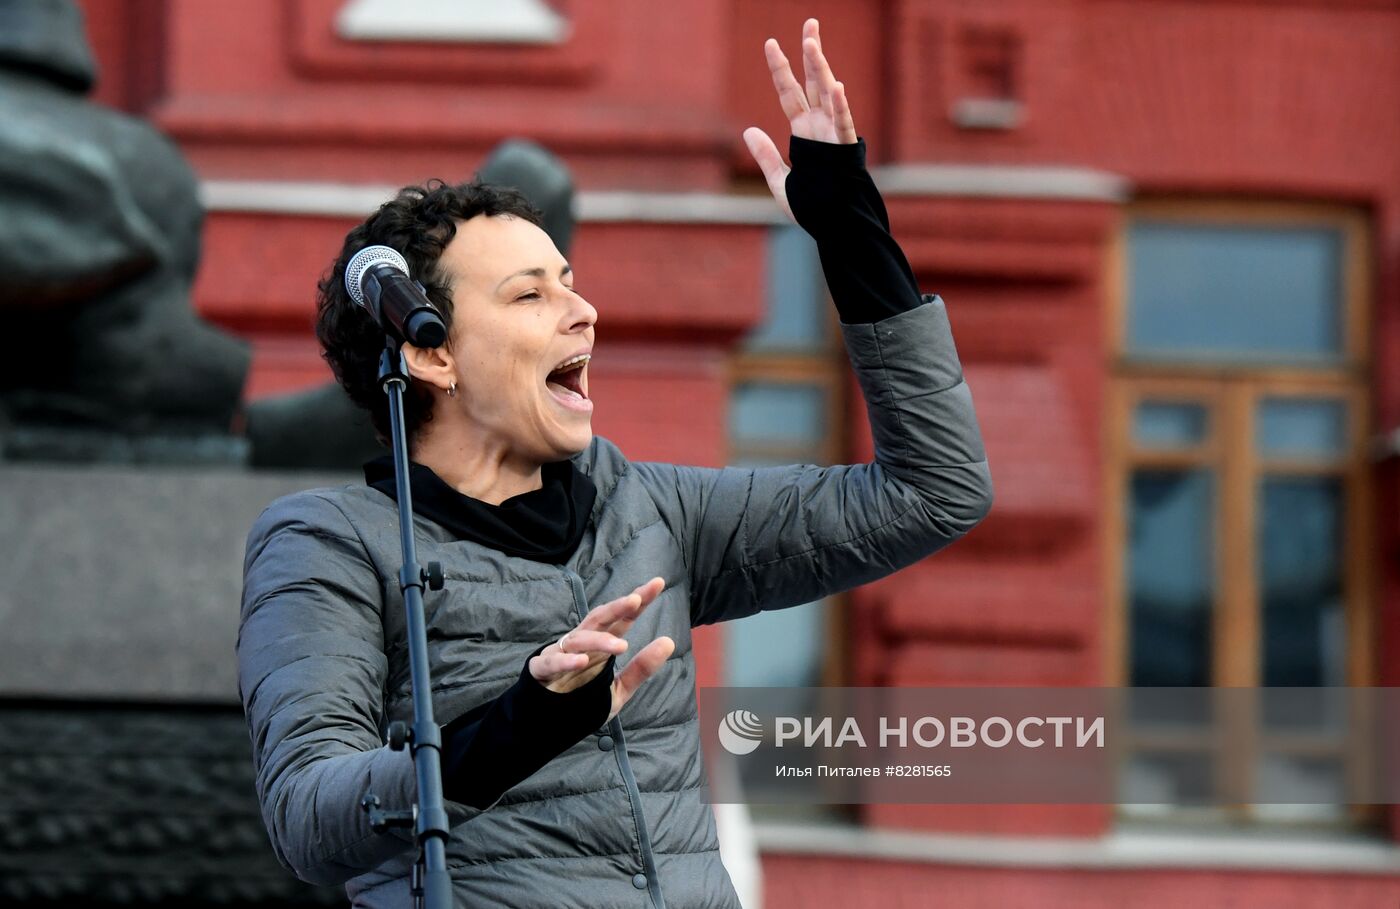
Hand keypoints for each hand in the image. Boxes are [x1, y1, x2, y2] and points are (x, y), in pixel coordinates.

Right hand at [528, 577, 674, 721]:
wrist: (548, 723)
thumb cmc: (584, 699)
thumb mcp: (619, 689)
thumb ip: (641, 669)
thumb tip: (669, 642)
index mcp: (602, 644)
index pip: (622, 619)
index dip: (638, 601)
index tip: (658, 583)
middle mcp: (582, 643)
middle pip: (599, 618)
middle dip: (617, 607)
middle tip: (635, 600)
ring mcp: (561, 654)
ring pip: (579, 639)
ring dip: (599, 641)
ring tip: (620, 646)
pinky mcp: (541, 670)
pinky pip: (551, 662)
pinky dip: (565, 661)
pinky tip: (581, 661)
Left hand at [743, 17, 857, 220]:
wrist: (836, 227)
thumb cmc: (813, 206)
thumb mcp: (780, 182)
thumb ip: (766, 156)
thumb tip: (747, 130)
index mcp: (804, 132)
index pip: (789, 92)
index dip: (780, 68)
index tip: (770, 43)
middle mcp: (820, 127)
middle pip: (813, 82)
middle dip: (810, 53)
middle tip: (810, 22)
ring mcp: (833, 135)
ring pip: (828, 94)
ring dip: (821, 69)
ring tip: (813, 44)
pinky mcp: (845, 150)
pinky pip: (843, 124)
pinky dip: (840, 106)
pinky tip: (836, 85)